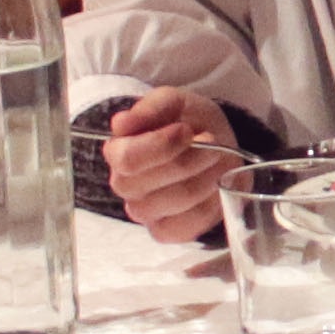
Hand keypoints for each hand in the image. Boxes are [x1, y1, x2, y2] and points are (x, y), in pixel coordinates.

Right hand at [97, 85, 236, 245]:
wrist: (215, 144)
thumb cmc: (188, 122)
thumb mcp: (174, 102)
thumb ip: (149, 108)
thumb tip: (121, 123)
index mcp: (117, 152)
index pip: (128, 159)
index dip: (163, 145)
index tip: (187, 130)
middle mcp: (124, 185)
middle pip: (154, 181)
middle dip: (192, 157)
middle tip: (212, 141)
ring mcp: (143, 212)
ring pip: (179, 199)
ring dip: (207, 176)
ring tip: (217, 159)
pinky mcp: (165, 231)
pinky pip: (190, 223)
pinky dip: (211, 201)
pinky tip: (214, 184)